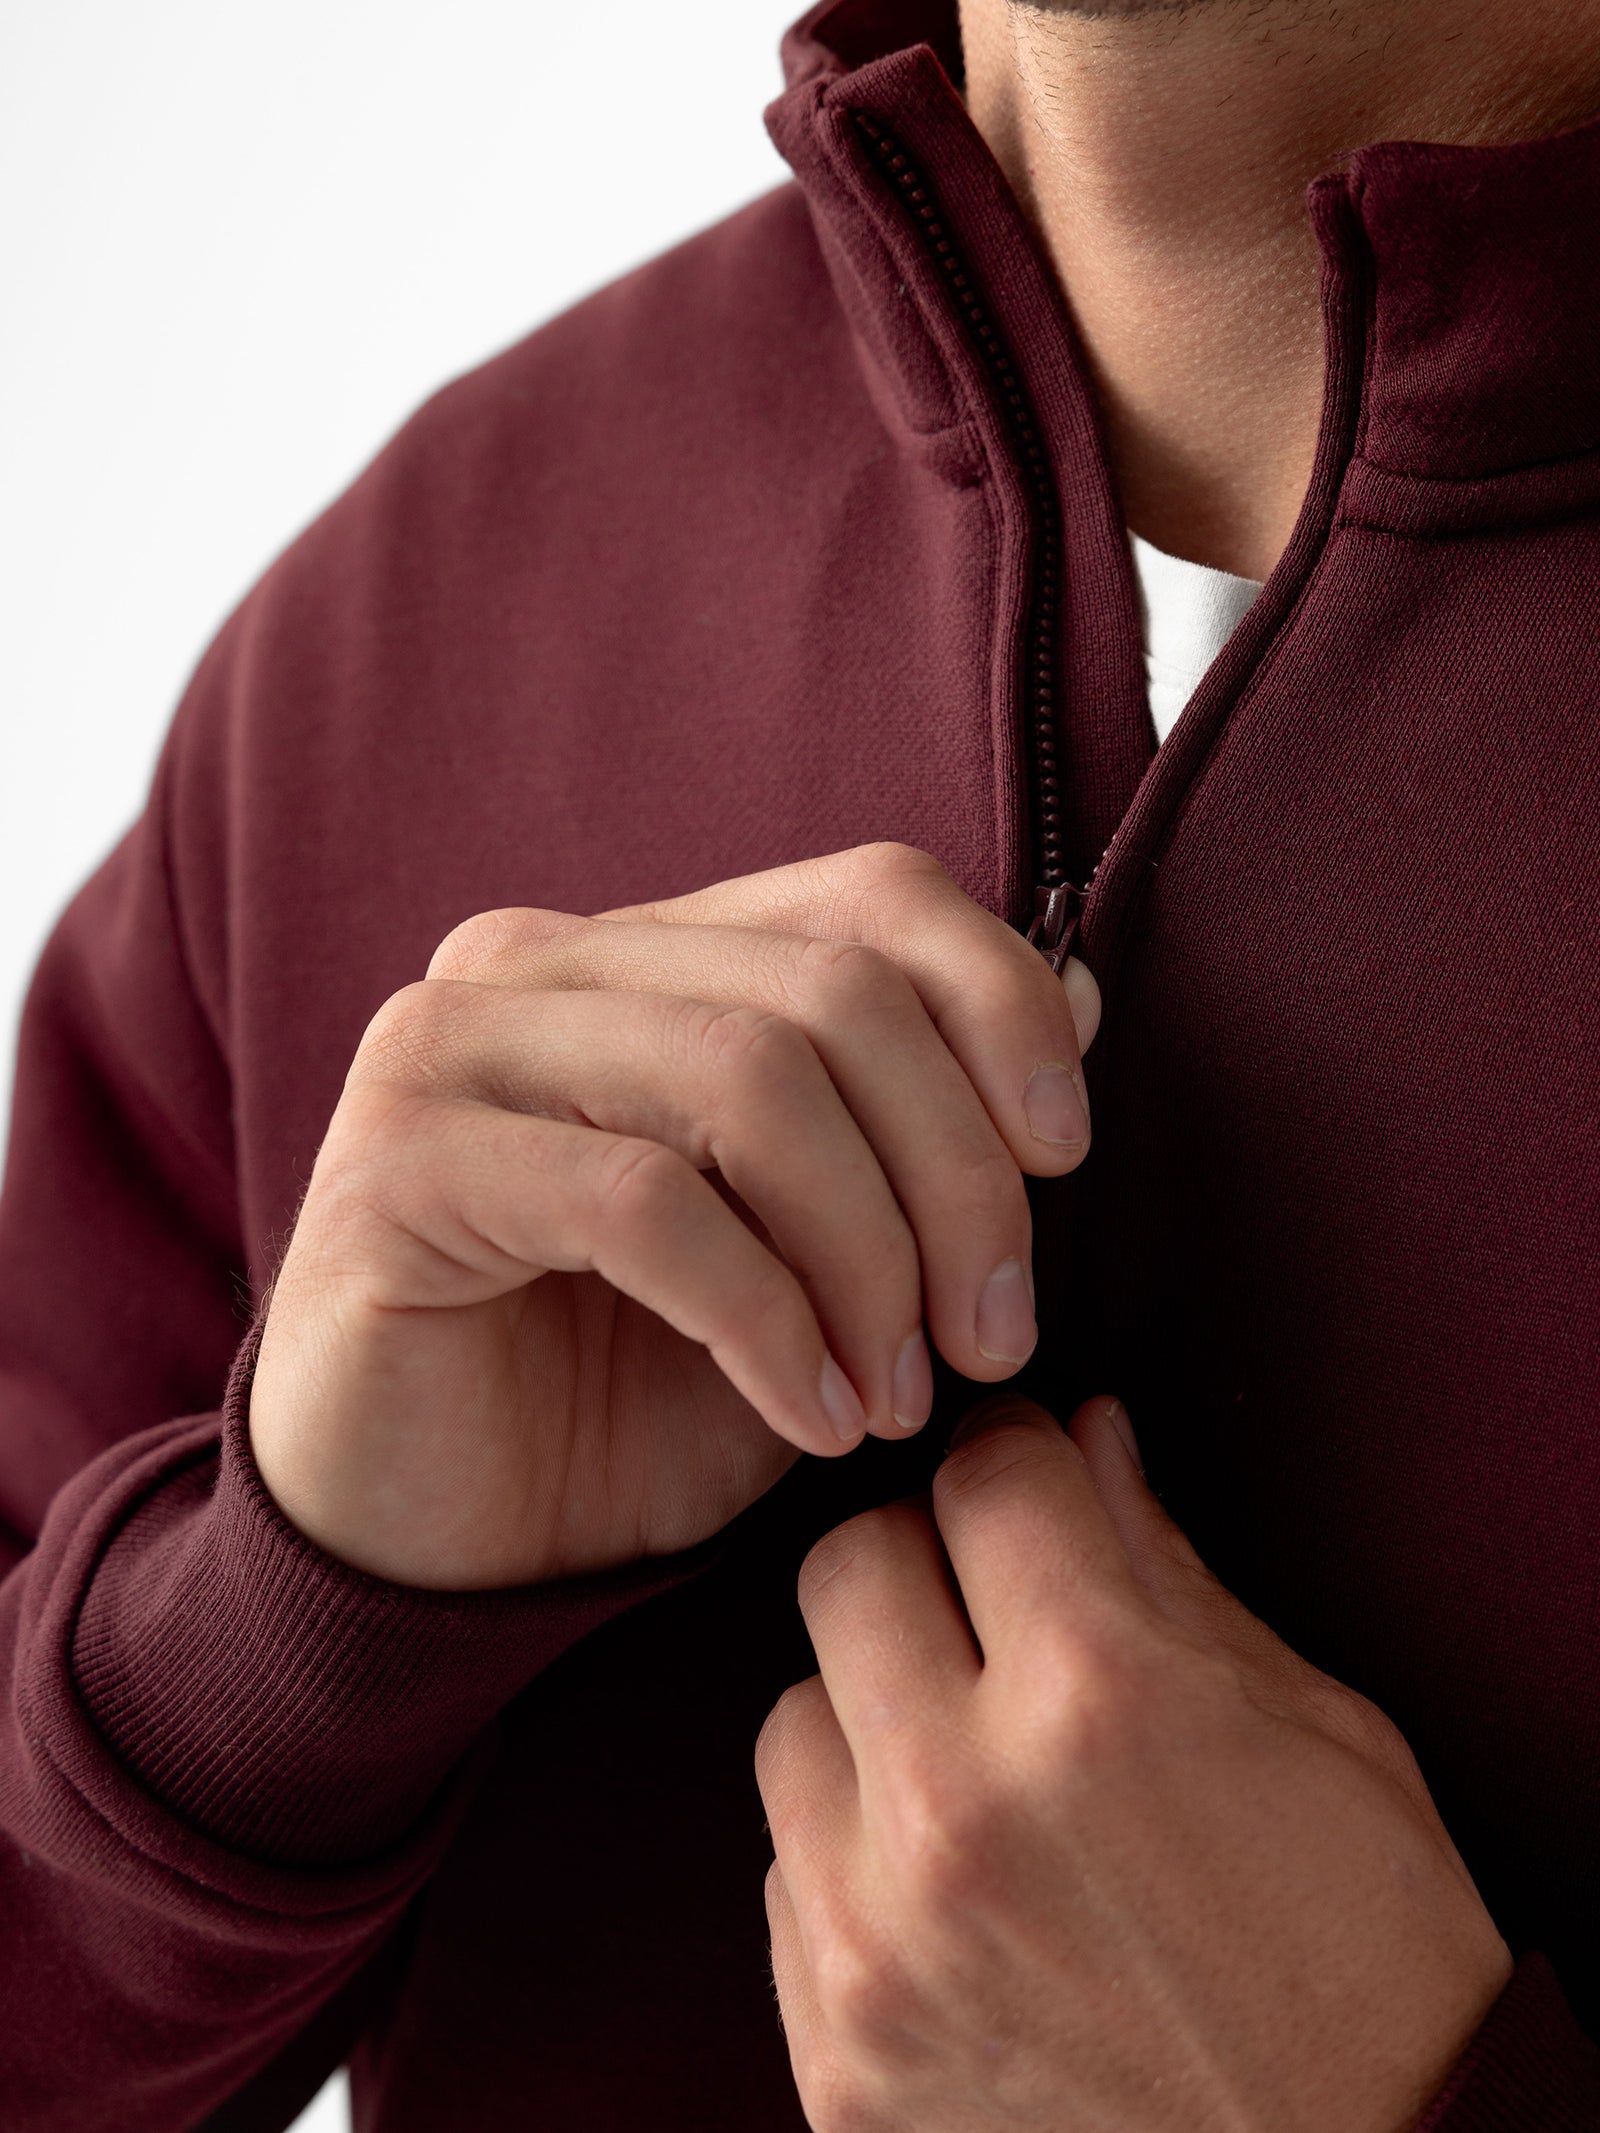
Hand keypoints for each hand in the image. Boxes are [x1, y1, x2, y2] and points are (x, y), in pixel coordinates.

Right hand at [248, 844, 1100, 1588]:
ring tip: (899, 1394)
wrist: (445, 1546)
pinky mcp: (398, 1164)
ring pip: (745, 1079)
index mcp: (646, 951)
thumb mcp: (822, 1261)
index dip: (1002, 1007)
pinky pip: (644, 1203)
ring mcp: (452, 1048)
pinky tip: (811, 1416)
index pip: (869, 895)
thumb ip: (926, 1124)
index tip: (1066, 1159)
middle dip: (956, 1176)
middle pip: (829, 994)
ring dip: (868, 1257)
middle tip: (994, 1334)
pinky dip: (768, 1320)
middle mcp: (539, 960)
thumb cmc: (638, 1397)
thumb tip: (1084, 994)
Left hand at [756, 1396, 1512, 2132]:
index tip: (1026, 1476)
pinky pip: (787, 1875)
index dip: (1016, 1458)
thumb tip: (1081, 1440)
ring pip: (791, 1717)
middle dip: (923, 1557)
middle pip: (845, 1565)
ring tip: (970, 1760)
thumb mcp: (1307, 1721)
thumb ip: (1162, 1562)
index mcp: (1100, 1697)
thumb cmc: (1368, 1951)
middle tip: (987, 1602)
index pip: (980, 1476)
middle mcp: (963, 1809)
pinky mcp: (842, 2050)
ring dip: (870, 1712)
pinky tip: (951, 1883)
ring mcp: (884, 1942)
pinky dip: (853, 1856)